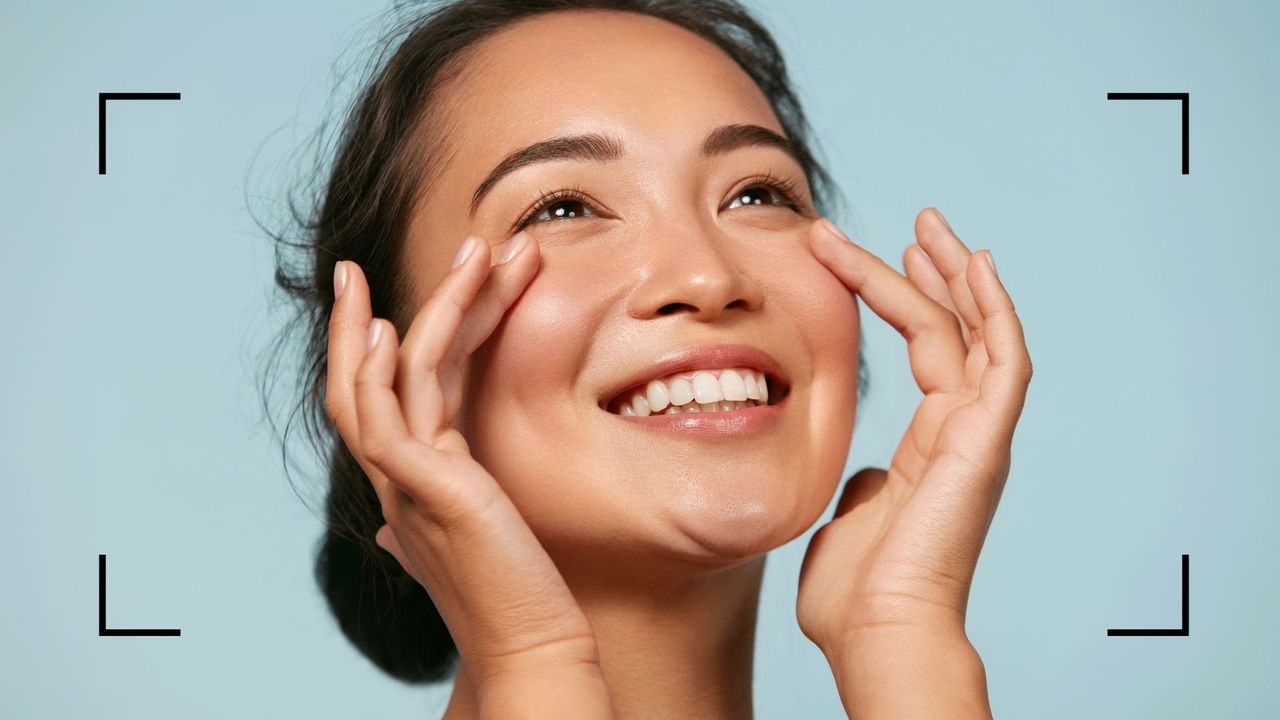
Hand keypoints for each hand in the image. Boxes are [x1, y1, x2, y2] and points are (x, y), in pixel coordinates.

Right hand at [325, 234, 605, 701]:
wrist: (534, 649)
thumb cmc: (516, 596)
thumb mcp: (477, 537)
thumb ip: (446, 511)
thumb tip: (399, 526)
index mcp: (413, 479)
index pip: (390, 391)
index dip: (394, 336)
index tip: (412, 288)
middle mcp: (398, 478)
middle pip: (374, 375)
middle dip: (386, 308)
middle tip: (421, 249)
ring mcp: (404, 485)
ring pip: (388, 380)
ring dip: (429, 308)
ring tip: (473, 250)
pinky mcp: (426, 494)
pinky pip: (386, 422)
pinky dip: (383, 373)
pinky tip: (397, 330)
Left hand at [796, 209, 1032, 654]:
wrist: (877, 630)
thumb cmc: (856, 590)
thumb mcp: (850, 515)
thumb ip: (863, 483)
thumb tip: (864, 472)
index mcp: (930, 445)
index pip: (926, 349)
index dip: (901, 297)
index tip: (867, 256)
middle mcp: (961, 432)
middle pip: (958, 330)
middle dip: (937, 271)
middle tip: (918, 222)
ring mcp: (978, 434)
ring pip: (978, 333)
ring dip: (956, 274)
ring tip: (930, 224)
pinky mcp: (986, 440)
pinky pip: (1003, 360)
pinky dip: (995, 310)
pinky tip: (975, 265)